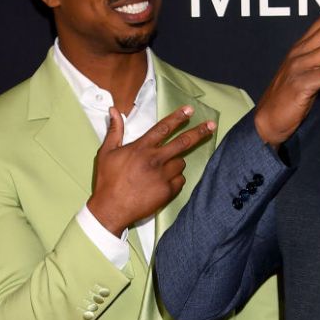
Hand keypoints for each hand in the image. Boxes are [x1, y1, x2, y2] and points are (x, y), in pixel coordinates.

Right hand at [87, 105, 214, 235]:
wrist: (110, 209)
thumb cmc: (107, 180)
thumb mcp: (106, 152)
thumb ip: (114, 130)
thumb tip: (114, 110)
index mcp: (141, 148)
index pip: (164, 128)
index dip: (178, 117)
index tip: (190, 110)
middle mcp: (155, 159)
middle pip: (183, 142)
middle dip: (199, 132)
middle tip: (212, 126)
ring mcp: (163, 176)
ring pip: (180, 163)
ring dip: (176, 162)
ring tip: (161, 169)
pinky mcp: (167, 191)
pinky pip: (180, 180)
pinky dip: (175, 179)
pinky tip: (162, 182)